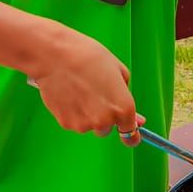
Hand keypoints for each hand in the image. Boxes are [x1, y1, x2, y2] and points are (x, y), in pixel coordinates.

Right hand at [28, 27, 141, 145]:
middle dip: (103, 116)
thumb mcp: (119, 70)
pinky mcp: (66, 123)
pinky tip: (69, 93)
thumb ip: (126, 95)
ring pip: (89, 125)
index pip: (131, 135)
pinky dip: (72, 112)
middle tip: (94, 94)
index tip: (130, 136)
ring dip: (86, 114)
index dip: (131, 136)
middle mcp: (106, 120)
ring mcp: (85, 124)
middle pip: (107, 129)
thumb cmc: (88, 57)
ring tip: (79, 89)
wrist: (57, 55)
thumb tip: (135, 117)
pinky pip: (73, 121)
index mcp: (124, 107)